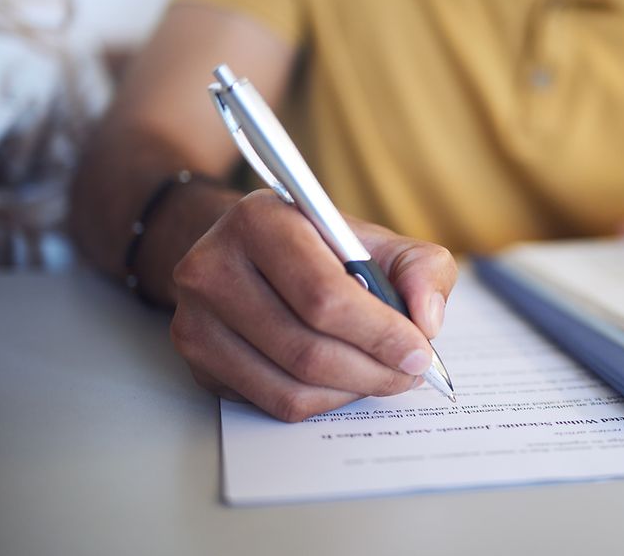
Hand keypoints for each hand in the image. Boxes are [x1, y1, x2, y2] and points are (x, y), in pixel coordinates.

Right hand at [169, 190, 457, 420]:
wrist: (252, 254)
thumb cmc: (323, 249)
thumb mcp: (378, 240)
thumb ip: (422, 268)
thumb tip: (427, 319)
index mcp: (260, 221)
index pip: (323, 295)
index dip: (379, 333)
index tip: (419, 351)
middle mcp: (213, 268)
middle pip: (306, 349)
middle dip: (373, 370)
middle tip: (409, 371)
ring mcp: (197, 319)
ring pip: (290, 385)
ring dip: (351, 390)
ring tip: (383, 375)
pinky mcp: (197, 363)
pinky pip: (273, 402)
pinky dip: (323, 401)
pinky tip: (344, 380)